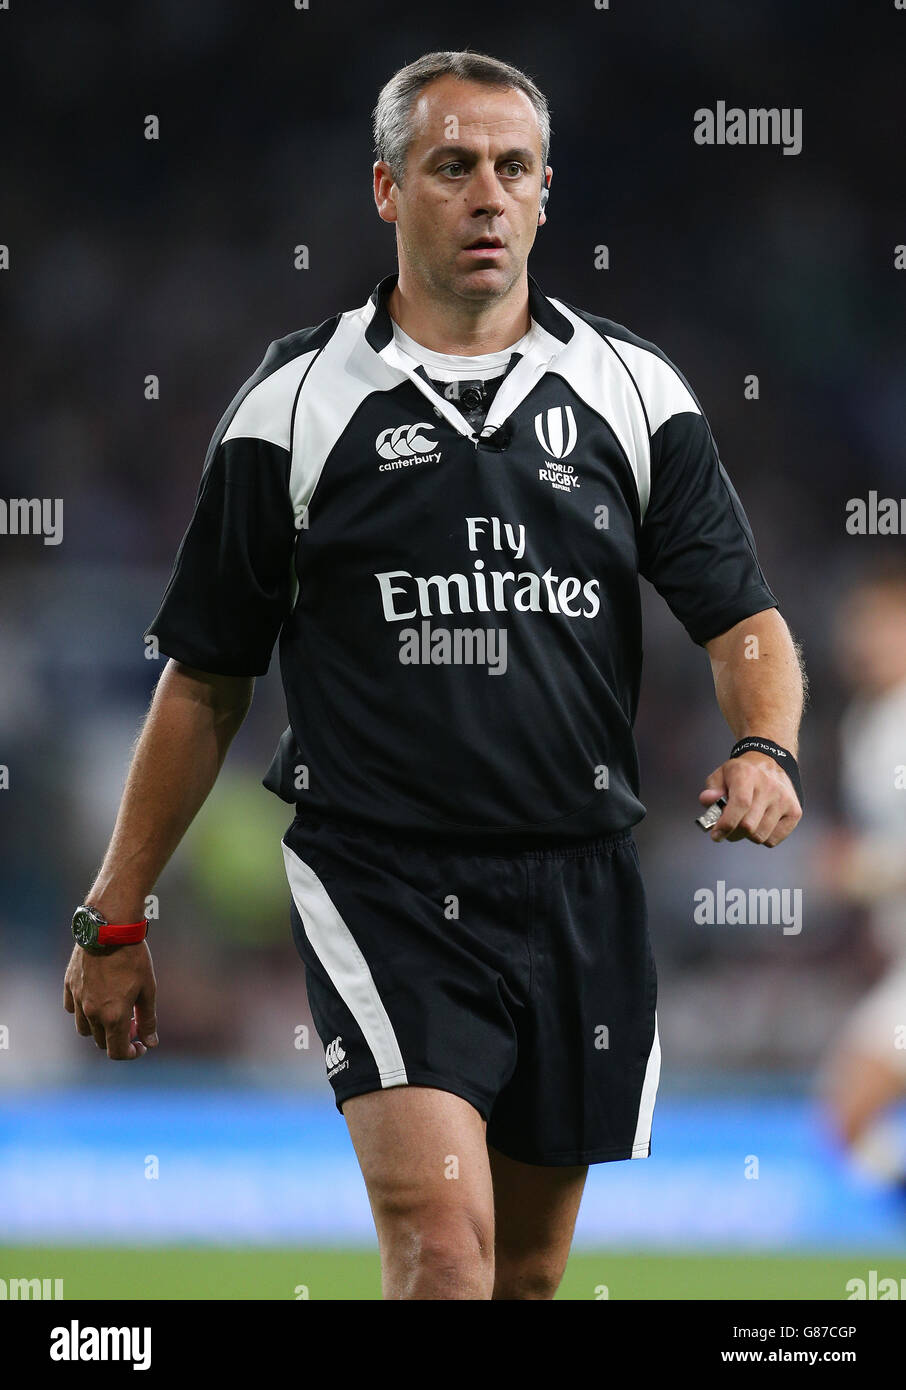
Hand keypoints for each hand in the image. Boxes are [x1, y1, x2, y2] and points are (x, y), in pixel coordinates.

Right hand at [63, 940, 157, 1059]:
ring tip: (115, 1010)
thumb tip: (151, 1043)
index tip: (141, 1045)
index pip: (117, 1052)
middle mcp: (92, 1013)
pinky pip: (72, 1009)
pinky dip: (84, 1011)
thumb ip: (148, 1019)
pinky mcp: (69, 986)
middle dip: (119, 1038)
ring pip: (85, 1029)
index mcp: (113, 1016)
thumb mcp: (148, 989)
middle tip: (133, 1022)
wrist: (109, 929)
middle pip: (102, 1041)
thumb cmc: (133, 957)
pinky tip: (98, 997)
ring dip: (100, 1027)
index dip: (131, 1053)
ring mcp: (78, 999)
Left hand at [699, 751, 801, 846]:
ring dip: (747, 836)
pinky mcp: (795, 812)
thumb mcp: (722, 774)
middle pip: (749, 826)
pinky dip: (763, 838)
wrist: (771, 761)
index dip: (726, 824)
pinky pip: (774, 839)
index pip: (740, 804)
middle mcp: (769, 787)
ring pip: (760, 836)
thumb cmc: (742, 773)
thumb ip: (712, 789)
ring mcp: (784, 800)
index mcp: (747, 775)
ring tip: (744, 824)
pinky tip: (760, 824)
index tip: (716, 835)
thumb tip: (708, 800)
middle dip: (732, 834)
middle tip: (727, 830)